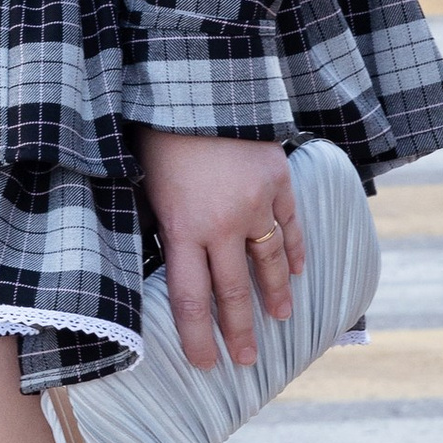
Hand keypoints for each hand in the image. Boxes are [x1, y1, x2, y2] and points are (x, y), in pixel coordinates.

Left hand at [135, 129, 302, 373]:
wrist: (196, 78)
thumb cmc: (156, 131)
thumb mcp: (144, 185)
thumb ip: (161, 227)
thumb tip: (166, 267)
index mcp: (182, 227)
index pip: (190, 300)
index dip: (198, 338)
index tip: (206, 364)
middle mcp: (223, 223)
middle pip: (235, 292)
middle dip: (240, 331)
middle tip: (248, 360)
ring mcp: (257, 201)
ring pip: (271, 262)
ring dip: (277, 295)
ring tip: (281, 319)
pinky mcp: (279, 178)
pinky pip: (291, 224)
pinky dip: (295, 250)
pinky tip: (298, 270)